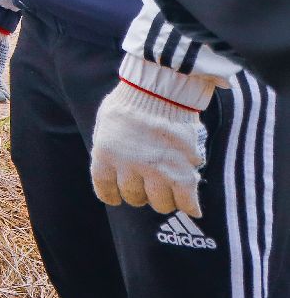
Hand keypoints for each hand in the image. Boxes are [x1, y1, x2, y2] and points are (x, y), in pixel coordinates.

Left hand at [90, 80, 205, 216]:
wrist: (160, 89)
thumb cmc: (130, 101)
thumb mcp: (106, 123)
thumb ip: (107, 147)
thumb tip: (111, 165)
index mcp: (105, 155)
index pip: (105, 190)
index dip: (112, 195)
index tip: (117, 196)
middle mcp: (128, 167)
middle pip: (134, 197)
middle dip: (140, 193)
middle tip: (147, 185)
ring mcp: (156, 171)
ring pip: (160, 203)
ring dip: (164, 198)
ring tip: (168, 189)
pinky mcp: (182, 171)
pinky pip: (186, 200)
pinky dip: (190, 206)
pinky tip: (193, 208)